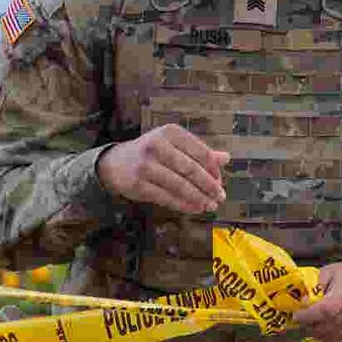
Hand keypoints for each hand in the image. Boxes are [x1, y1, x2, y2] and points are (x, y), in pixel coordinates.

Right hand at [97, 124, 228, 213]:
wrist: (114, 163)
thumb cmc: (152, 152)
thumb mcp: (174, 145)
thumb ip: (199, 152)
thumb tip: (226, 158)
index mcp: (170, 133)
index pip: (201, 152)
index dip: (214, 170)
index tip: (221, 181)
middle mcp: (156, 145)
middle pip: (192, 169)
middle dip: (209, 186)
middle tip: (220, 196)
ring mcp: (145, 165)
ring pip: (180, 185)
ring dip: (199, 198)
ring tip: (210, 205)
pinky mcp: (137, 184)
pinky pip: (166, 197)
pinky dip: (184, 204)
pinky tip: (195, 208)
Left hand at [292, 259, 341, 341]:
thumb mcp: (326, 273)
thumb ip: (313, 288)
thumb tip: (303, 304)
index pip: (326, 310)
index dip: (308, 316)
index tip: (297, 316)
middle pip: (328, 326)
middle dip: (310, 326)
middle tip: (303, 320)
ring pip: (332, 337)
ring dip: (318, 334)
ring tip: (314, 324)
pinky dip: (329, 339)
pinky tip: (326, 330)